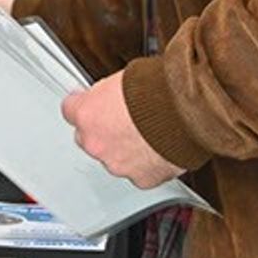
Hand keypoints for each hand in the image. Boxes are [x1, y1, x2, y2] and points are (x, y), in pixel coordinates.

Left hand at [60, 71, 179, 187]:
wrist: (187, 111)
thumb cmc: (159, 90)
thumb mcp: (123, 78)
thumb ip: (107, 94)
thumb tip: (108, 97)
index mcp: (86, 114)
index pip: (70, 110)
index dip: (85, 106)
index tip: (91, 104)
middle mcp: (96, 143)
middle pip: (90, 139)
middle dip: (104, 132)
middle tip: (126, 121)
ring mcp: (117, 164)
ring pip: (114, 159)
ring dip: (126, 149)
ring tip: (149, 134)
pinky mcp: (141, 178)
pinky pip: (140, 172)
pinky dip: (148, 163)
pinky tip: (160, 148)